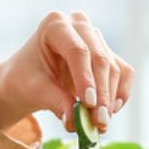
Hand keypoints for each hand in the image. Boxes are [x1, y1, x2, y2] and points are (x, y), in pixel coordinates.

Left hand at [0, 11, 135, 133]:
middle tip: (99, 121)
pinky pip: (123, 73)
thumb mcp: (35, 89)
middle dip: (101, 94)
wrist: (27, 79)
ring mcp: (95, 38)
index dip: (85, 78)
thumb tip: (75, 123)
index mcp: (55, 24)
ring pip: (113, 68)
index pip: (77, 51)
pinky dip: (120, 94)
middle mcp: (79, 25)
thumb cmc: (25, 79)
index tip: (88, 105)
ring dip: (110, 99)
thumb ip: (56, 102)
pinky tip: (111, 111)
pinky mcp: (107, 54)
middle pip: (99, 59)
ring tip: (101, 123)